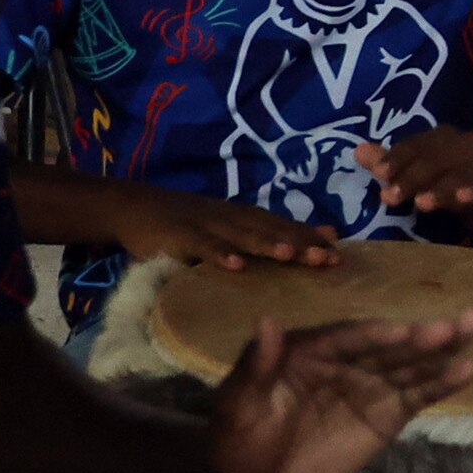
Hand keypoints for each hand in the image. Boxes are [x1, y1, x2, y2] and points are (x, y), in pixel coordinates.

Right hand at [112, 186, 340, 275]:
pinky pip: (202, 247)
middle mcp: (232, 218)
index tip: (340, 253)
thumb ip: (263, 235)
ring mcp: (207, 225)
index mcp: (245, 218)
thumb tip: (308, 244)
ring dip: (267, 244)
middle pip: (271, 231)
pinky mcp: (180, 236)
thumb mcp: (228, 227)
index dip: (312, 239)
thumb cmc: (188, 223)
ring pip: (242, 236)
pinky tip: (237, 266)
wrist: (132, 206)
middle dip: (301, 243)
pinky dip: (219, 255)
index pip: (285, 227)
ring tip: (291, 255)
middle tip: (329, 258)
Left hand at [204, 313, 472, 472]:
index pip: (346, 338)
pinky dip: (443, 383)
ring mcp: (370, 388)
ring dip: (443, 349)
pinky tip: (468, 370)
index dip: (373, 335)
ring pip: (411, 364)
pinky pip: (419, 396)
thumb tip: (267, 321)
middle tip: (456, 323)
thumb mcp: (237, 404)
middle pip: (388, 345)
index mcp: (307, 350)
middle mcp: (345, 361)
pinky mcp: (387, 416)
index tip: (401, 333)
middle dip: (421, 335)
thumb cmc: (236, 440)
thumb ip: (256, 366)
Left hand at [359, 132, 472, 227]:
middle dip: (411, 177)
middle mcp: (467, 146)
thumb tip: (358, 152)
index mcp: (447, 140)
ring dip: (441, 187)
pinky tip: (464, 200)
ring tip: (420, 202)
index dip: (398, 158)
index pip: (417, 145)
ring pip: (461, 175)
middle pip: (435, 160)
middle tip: (388, 197)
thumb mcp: (436, 170)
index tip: (379, 175)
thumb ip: (399, 164)